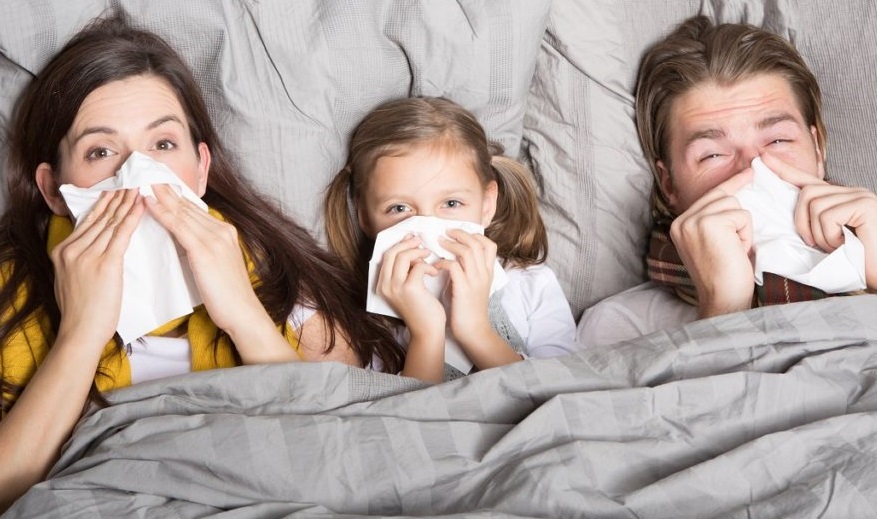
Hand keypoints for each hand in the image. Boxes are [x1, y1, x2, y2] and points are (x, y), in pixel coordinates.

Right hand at [51, 189, 143, 347]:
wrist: (81, 332)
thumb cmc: (83, 311)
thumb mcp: (73, 279)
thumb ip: (81, 260)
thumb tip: (95, 249)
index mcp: (63, 251)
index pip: (88, 220)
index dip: (104, 203)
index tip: (116, 188)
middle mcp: (72, 249)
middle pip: (100, 217)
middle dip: (117, 197)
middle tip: (131, 180)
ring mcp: (86, 255)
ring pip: (111, 222)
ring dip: (127, 202)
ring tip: (140, 187)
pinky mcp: (104, 264)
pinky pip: (121, 235)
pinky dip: (132, 217)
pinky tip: (141, 205)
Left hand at [145, 184, 263, 335]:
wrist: (243, 313)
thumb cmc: (229, 297)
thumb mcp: (217, 266)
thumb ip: (203, 250)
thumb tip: (184, 244)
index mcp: (225, 233)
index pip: (195, 210)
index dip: (175, 195)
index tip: (159, 183)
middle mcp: (221, 230)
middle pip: (187, 206)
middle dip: (166, 188)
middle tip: (146, 171)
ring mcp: (214, 238)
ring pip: (181, 211)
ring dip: (160, 194)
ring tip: (142, 179)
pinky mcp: (204, 250)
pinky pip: (178, 226)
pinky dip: (162, 212)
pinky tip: (148, 203)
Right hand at [376, 235, 445, 340]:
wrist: (427, 331)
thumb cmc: (421, 310)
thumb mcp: (407, 289)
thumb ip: (405, 272)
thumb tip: (411, 249)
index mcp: (382, 285)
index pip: (386, 256)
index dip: (399, 245)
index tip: (411, 240)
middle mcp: (385, 286)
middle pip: (392, 253)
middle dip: (407, 244)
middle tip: (420, 242)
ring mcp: (396, 287)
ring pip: (403, 256)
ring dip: (418, 252)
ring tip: (429, 255)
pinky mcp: (409, 288)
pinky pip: (418, 266)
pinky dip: (428, 265)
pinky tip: (434, 272)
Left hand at [435, 229, 496, 340]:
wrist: (473, 331)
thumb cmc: (468, 309)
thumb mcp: (472, 285)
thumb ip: (466, 270)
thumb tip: (451, 257)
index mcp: (487, 272)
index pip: (489, 245)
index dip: (475, 236)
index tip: (459, 235)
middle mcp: (484, 274)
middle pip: (476, 243)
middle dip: (460, 234)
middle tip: (446, 232)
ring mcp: (475, 281)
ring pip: (467, 251)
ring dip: (451, 245)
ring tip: (439, 243)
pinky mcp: (464, 290)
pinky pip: (453, 267)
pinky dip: (442, 262)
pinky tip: (435, 266)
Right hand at [670, 171, 754, 316]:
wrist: (723, 300)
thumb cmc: (725, 276)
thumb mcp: (711, 243)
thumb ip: (714, 220)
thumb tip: (736, 192)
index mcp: (679, 224)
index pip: (709, 196)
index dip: (731, 184)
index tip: (749, 171)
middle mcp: (682, 220)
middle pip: (722, 196)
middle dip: (738, 218)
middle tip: (739, 243)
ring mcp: (693, 221)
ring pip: (733, 204)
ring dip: (743, 228)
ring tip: (735, 251)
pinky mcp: (709, 223)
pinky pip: (741, 215)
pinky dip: (746, 233)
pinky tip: (737, 251)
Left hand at [763, 154, 876, 288]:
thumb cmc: (856, 263)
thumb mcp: (827, 241)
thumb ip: (812, 224)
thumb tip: (782, 215)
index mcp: (842, 199)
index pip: (809, 180)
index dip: (785, 170)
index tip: (763, 159)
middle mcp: (853, 193)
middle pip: (807, 192)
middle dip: (802, 222)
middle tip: (816, 244)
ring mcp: (860, 196)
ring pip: (815, 205)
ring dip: (819, 233)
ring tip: (836, 246)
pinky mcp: (865, 205)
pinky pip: (828, 216)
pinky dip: (830, 236)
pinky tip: (845, 244)